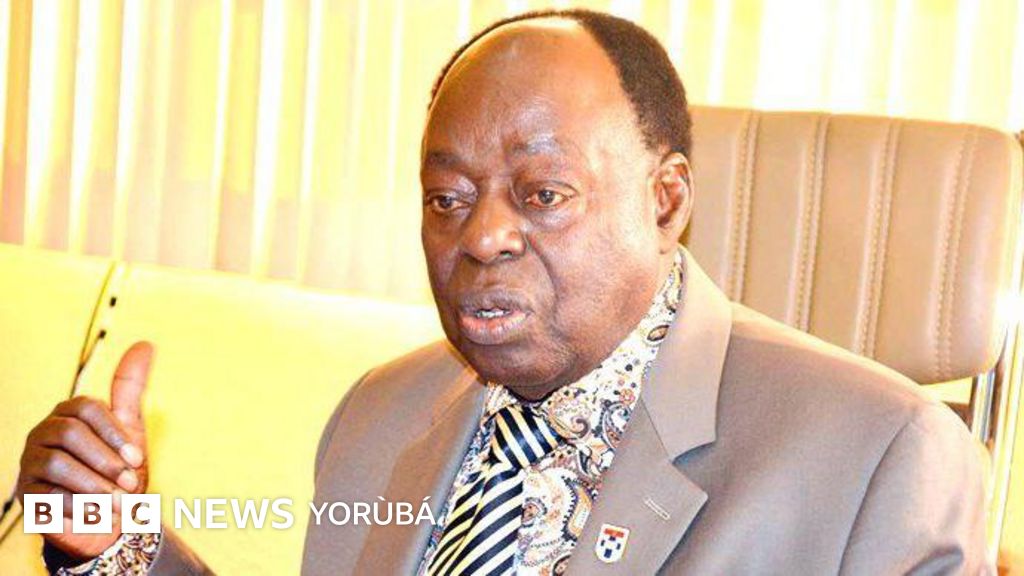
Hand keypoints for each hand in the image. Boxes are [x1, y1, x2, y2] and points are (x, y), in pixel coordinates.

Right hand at [16, 342, 153, 559]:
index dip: (114, 433)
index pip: (86, 407)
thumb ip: (131, 389)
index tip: (138, 458)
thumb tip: (145, 344)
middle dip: (106, 460)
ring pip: (57, 463)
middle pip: (70, 433)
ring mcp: (31, 462)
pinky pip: (46, 494)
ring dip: (95, 484)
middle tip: (132, 484)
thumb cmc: (120, 471)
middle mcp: (44, 433)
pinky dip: (79, 505)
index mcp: (69, 413)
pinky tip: (99, 512)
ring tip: (120, 501)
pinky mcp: (27, 494)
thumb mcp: (130, 429)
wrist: (109, 520)